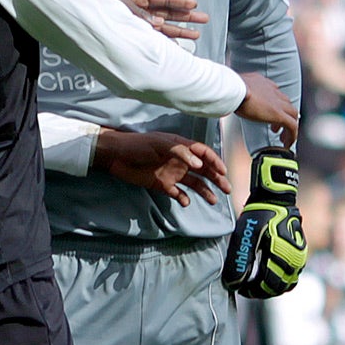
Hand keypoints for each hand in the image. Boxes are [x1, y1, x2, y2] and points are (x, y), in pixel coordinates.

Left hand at [93, 129, 231, 206]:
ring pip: (194, 183)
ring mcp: (172, 173)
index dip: (215, 161)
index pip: (204, 153)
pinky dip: (184, 198)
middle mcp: (180, 161)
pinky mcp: (162, 185)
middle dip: (217, 179)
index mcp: (181, 148)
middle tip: (227, 189)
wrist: (116, 156)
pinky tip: (186, 201)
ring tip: (214, 200)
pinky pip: (178, 193)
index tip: (223, 172)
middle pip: (204, 170)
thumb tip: (200, 164)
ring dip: (205, 191)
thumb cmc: (137, 145)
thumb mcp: (159, 144)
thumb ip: (180, 152)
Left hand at [105, 0, 208, 39]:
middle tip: (204, 19)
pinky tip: (177, 47)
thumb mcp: (119, 2)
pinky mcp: (134, 33)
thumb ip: (138, 14)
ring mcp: (138, 22)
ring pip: (164, 26)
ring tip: (196, 34)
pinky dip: (165, 42)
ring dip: (180, 30)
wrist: (81, 12)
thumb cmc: (99, 1)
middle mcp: (140, 8)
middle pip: (169, 12)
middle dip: (186, 16)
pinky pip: (153, 37)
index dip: (179, 1)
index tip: (194, 4)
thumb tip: (157, 25)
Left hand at [222, 148, 306, 297]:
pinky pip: (293, 276)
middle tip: (245, 288)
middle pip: (278, 288)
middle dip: (260, 291)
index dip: (252, 290)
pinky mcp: (301, 255)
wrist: (275, 200)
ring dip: (271, 288)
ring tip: (255, 284)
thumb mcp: (244, 236)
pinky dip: (281, 280)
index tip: (239, 288)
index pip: (267, 284)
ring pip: (287, 284)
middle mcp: (294, 258)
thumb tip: (234, 284)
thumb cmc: (257, 216)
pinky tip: (267, 276)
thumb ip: (240, 261)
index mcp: (280, 253)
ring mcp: (300, 257)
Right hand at [235, 72, 298, 146]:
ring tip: (283, 137)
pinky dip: (292, 135)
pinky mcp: (278, 114)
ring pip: (293, 114)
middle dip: (284, 114)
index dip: (275, 103)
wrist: (233, 89)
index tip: (270, 111)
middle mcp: (272, 90)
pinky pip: (292, 126)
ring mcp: (277, 102)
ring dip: (290, 126)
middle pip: (286, 103)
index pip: (274, 91)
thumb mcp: (233, 88)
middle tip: (276, 126)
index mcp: (261, 82)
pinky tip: (287, 143)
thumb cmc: (229, 89)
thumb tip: (229, 97)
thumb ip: (235, 91)